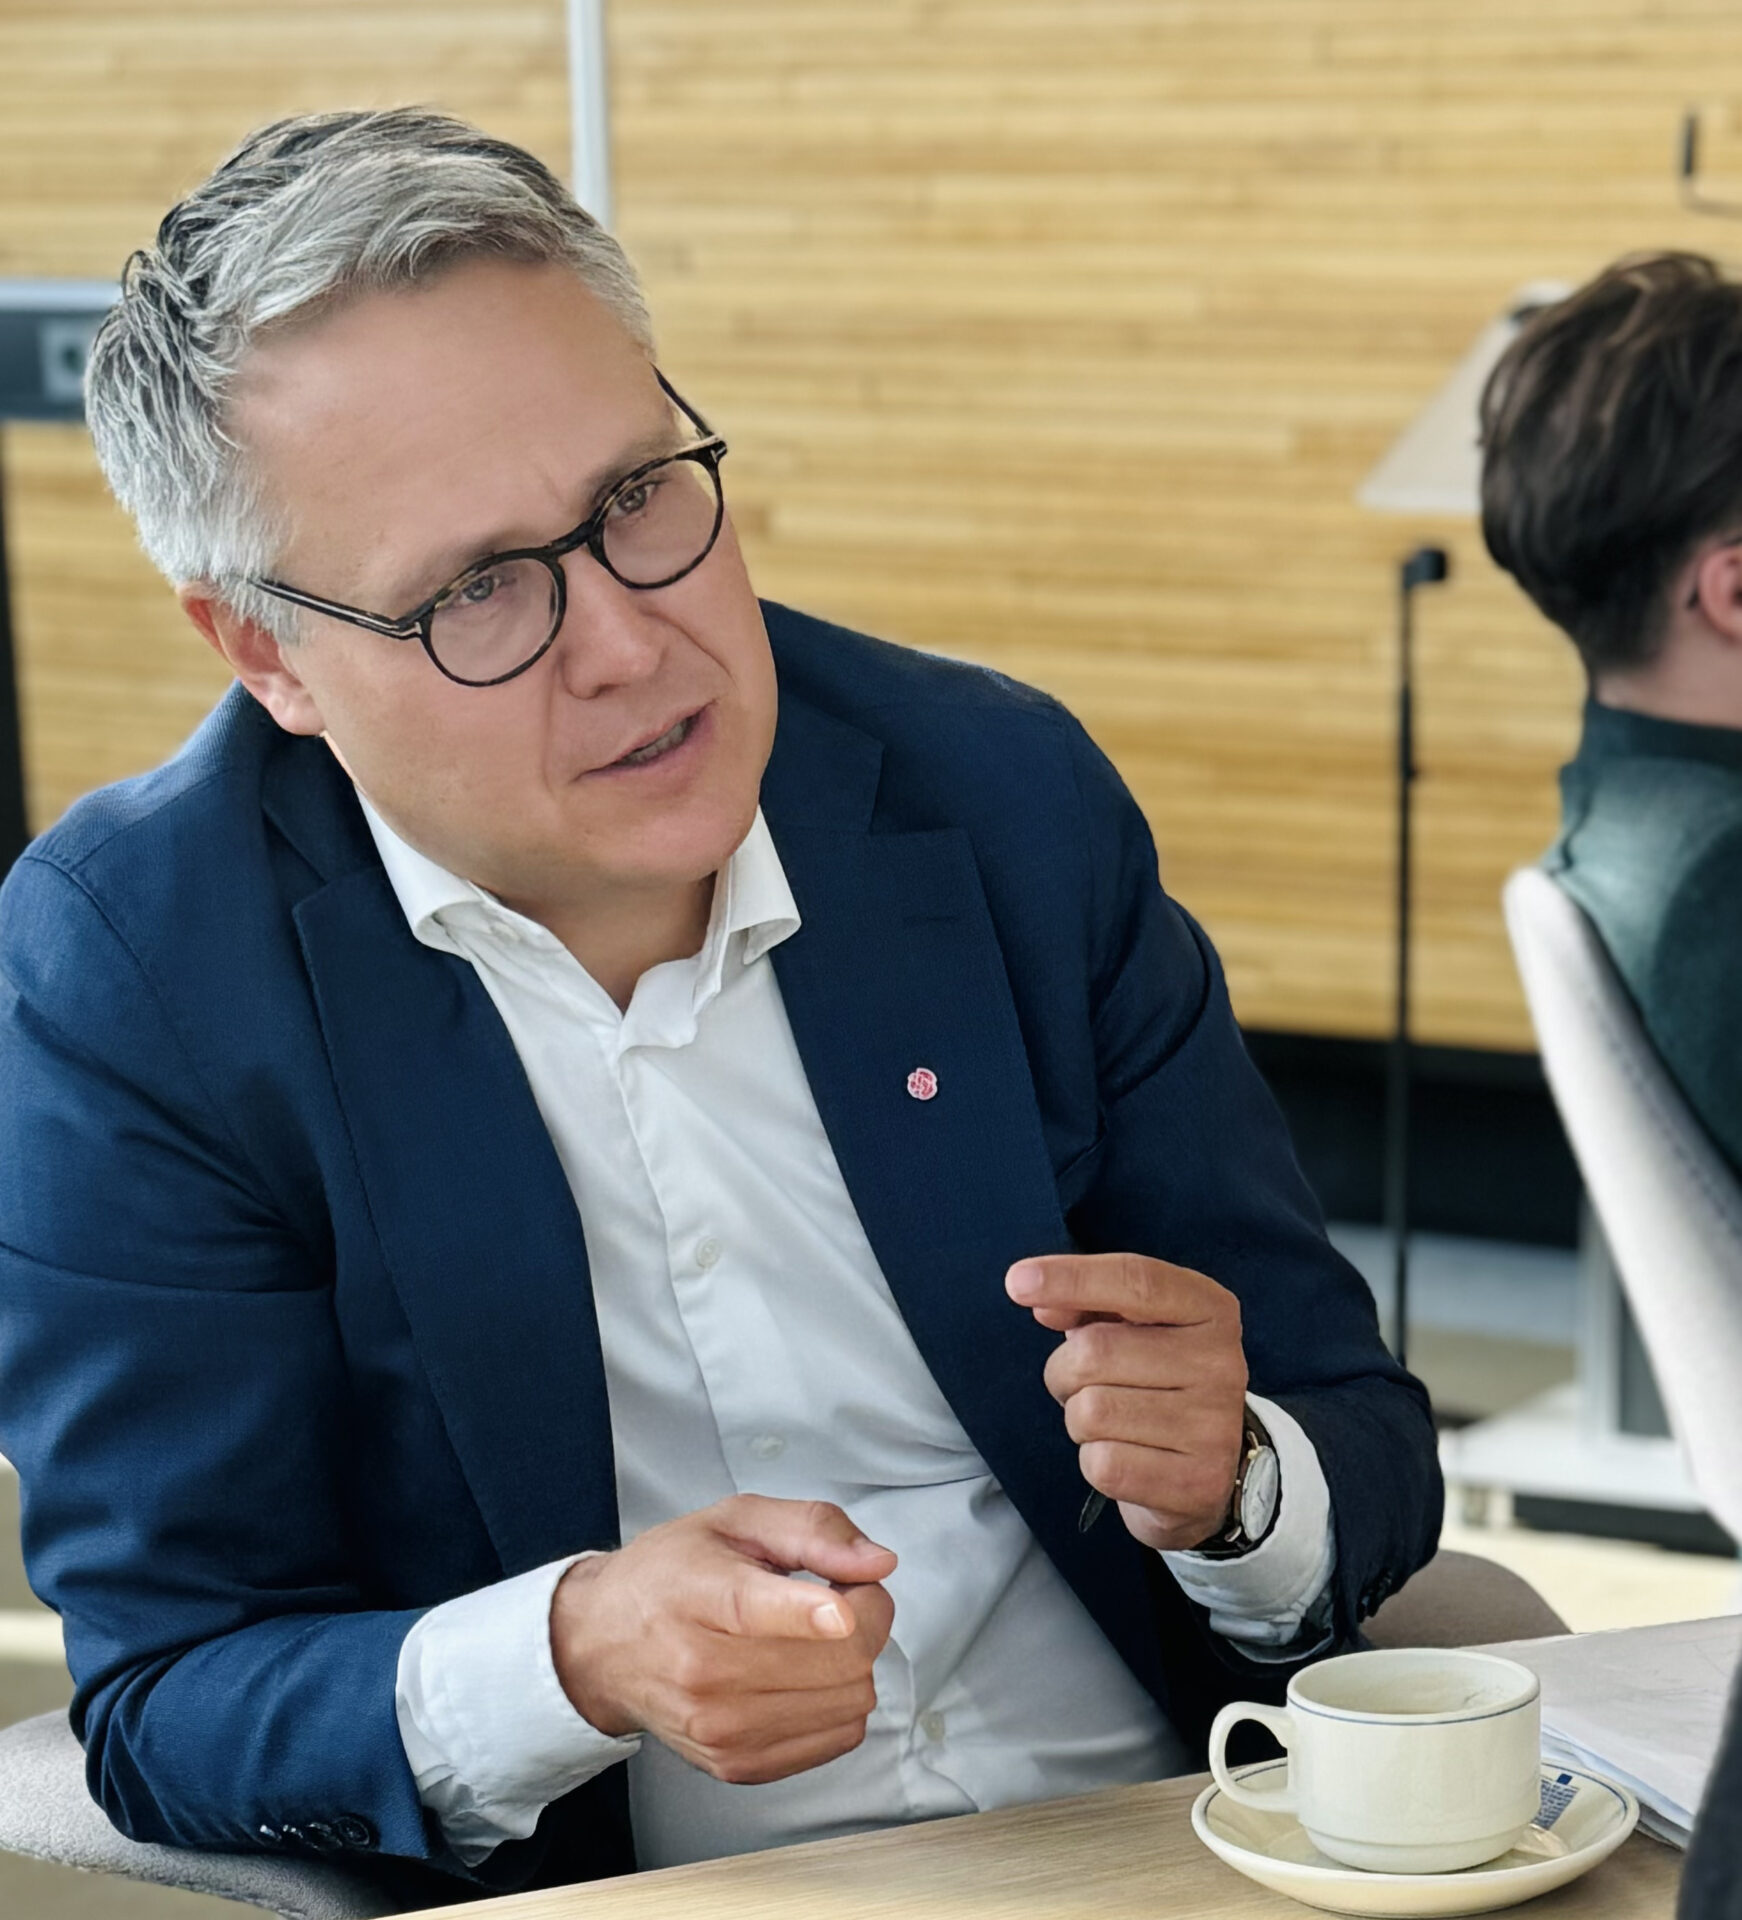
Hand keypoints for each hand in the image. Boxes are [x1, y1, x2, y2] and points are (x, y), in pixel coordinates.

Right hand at [550, 1495, 896, 1784]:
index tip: (842, 1609)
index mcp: (697, 1595)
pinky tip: (808, 1672)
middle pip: (830, 1660)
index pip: (752, 1611)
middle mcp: (703, 1671)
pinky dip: (840, 1700)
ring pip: (847, 1702)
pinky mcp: (737, 1765)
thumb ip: (812, 1527)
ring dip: (856, 1660)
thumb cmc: (670, 1575)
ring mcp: (720, 1728)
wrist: (602, 1645)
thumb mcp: (734, 1519)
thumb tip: (876, 1562)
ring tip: (820, 1634)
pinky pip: (838, 1737)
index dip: (809, 1612)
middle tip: (847, 1594)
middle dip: (867, 1616)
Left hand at [1006, 1253, 1248, 1552]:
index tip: (1016, 1281)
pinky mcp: (1197, 1483)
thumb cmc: (1154, 1380)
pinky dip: (1094, 1460)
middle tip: (1086, 1384)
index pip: (1135, 1280)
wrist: (1203, 1468)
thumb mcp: (1131, 1326)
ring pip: (1091, 1411)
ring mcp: (1214, 1426)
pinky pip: (1102, 1464)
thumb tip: (1041, 1302)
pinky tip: (1126, 1455)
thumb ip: (1087, 1303)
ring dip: (1079, 1418)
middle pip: (1094, 1350)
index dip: (1071, 1277)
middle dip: (1065, 1370)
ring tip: (1112, 1422)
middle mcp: (1222, 1362)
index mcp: (1209, 1308)